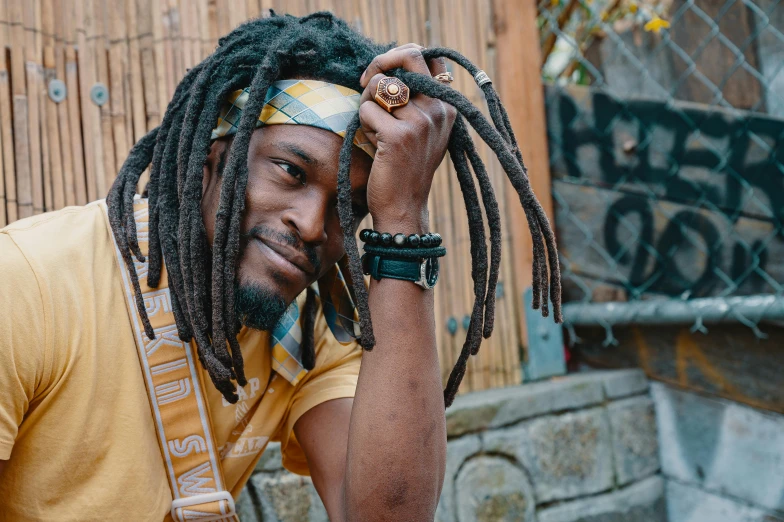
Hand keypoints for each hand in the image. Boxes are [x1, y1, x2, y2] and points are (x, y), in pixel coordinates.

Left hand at [359, 44, 456, 231]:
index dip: (402, 57)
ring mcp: (420, 122)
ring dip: (368, 103)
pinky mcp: (398, 136)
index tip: (386, 73)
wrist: (404, 208)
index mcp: (447, 106)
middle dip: (381, 62)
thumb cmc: (405, 168)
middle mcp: (438, 110)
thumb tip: (390, 70)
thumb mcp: (421, 130)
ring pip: (380, 86)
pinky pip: (367, 110)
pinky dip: (363, 125)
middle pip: (409, 55)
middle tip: (366, 81)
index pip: (431, 58)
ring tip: (374, 128)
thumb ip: (416, 101)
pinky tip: (373, 143)